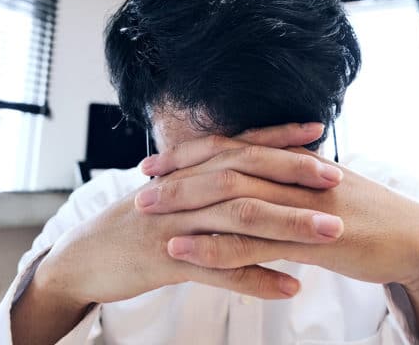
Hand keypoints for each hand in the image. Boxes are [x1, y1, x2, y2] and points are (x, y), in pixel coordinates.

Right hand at [32, 123, 345, 307]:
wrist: (81, 259)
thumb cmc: (132, 226)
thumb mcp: (166, 195)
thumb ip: (201, 182)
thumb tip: (243, 173)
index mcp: (185, 172)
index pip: (238, 145)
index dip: (279, 137)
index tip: (319, 132)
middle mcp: (182, 190)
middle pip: (244, 174)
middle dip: (293, 174)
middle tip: (337, 179)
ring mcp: (175, 224)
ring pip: (238, 219)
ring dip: (289, 226)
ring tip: (332, 232)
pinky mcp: (166, 261)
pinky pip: (219, 270)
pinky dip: (257, 279)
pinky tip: (290, 287)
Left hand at [140, 145, 418, 287]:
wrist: (413, 237)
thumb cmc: (367, 215)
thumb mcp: (324, 189)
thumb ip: (290, 180)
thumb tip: (259, 176)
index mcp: (294, 160)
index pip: (232, 148)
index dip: (190, 153)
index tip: (156, 161)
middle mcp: (293, 175)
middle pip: (225, 168)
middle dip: (178, 175)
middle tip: (140, 184)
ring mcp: (300, 206)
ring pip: (232, 201)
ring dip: (186, 206)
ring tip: (148, 214)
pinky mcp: (309, 240)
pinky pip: (253, 243)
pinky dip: (214, 246)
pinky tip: (185, 250)